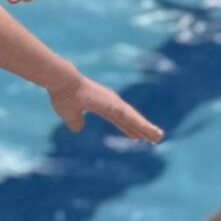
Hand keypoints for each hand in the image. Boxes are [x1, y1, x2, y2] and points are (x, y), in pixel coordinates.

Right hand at [48, 74, 164, 143]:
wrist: (61, 81)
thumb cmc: (63, 94)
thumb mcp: (69, 113)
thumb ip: (75, 121)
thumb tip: (78, 128)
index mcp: (103, 104)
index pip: (120, 119)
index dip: (130, 128)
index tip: (138, 137)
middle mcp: (111, 102)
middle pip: (131, 119)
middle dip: (143, 129)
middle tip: (157, 138)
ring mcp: (113, 103)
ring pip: (134, 119)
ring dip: (146, 128)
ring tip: (159, 137)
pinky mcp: (113, 105)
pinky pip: (130, 118)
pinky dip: (140, 125)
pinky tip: (148, 131)